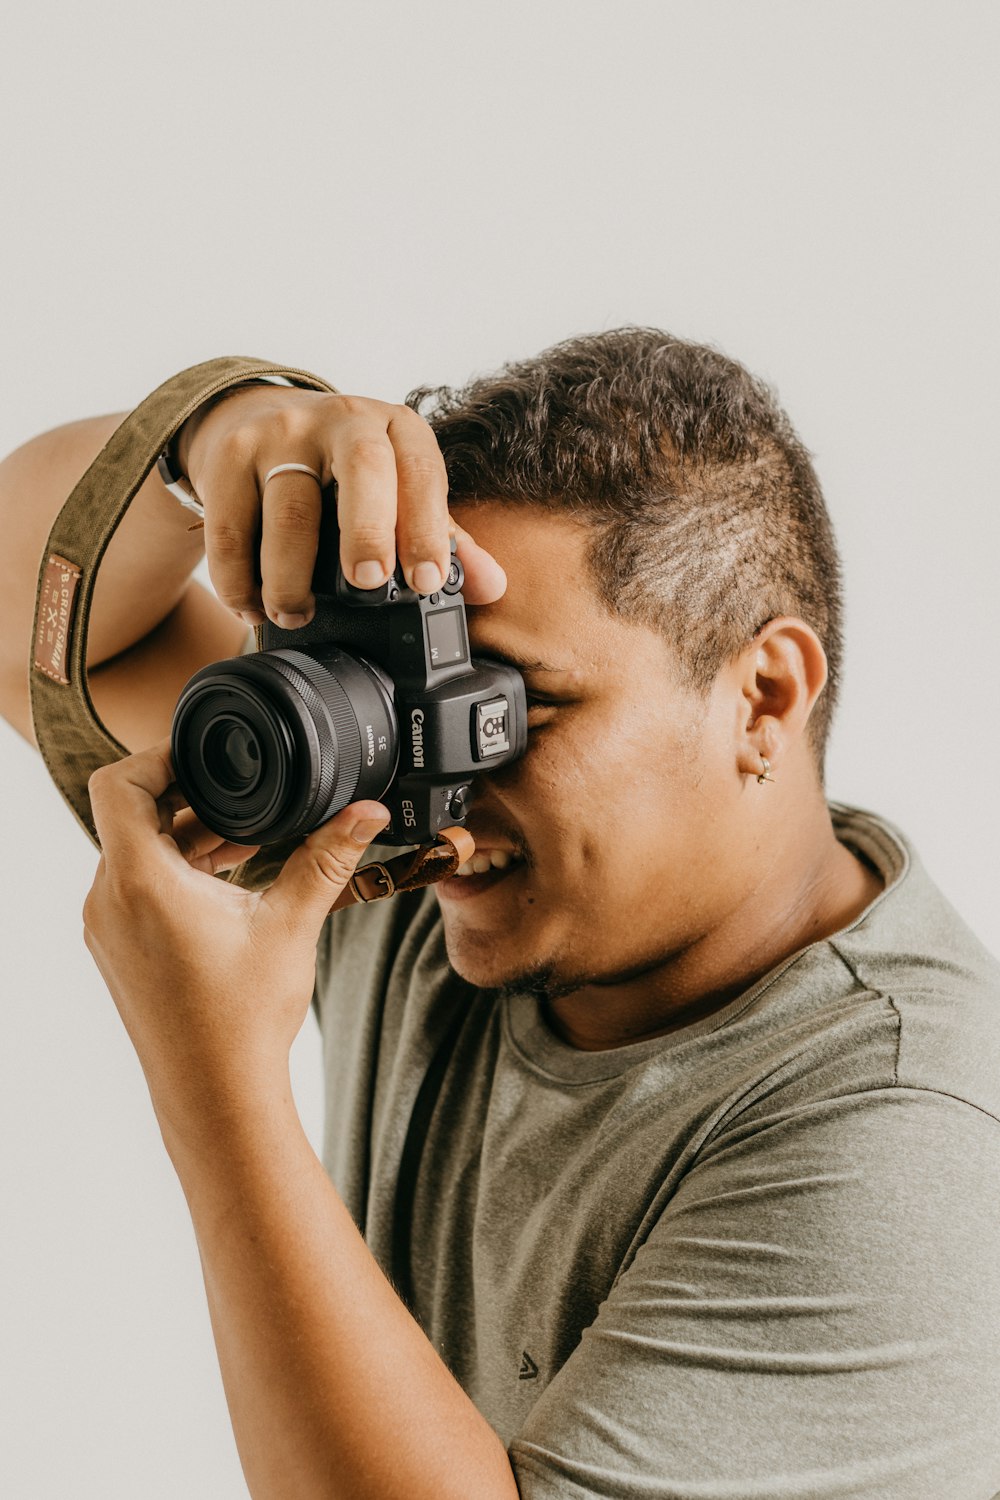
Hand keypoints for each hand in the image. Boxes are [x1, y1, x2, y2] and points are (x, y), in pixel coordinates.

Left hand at [83, 737, 390, 1145]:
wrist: (215, 1094)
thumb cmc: (242, 1019)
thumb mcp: (291, 923)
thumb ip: (327, 857)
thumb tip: (367, 811)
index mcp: (140, 880)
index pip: (117, 784)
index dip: (155, 755)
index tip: (202, 754)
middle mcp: (109, 899)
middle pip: (131, 814)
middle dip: (187, 797)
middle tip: (243, 796)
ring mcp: (107, 926)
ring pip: (135, 851)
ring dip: (185, 836)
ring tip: (246, 839)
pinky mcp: (117, 947)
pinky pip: (135, 885)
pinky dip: (174, 870)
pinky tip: (228, 881)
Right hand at [177, 384, 506, 629]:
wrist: (258, 418)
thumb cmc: (344, 471)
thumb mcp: (398, 490)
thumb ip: (444, 538)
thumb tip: (492, 587)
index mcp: (396, 430)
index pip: (421, 471)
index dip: (427, 527)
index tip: (427, 581)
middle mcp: (342, 420)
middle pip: (361, 468)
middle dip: (367, 528)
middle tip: (367, 583)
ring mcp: (281, 433)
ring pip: (288, 506)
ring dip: (290, 574)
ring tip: (297, 614)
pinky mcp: (229, 454)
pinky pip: (231, 525)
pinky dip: (238, 576)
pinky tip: (252, 605)